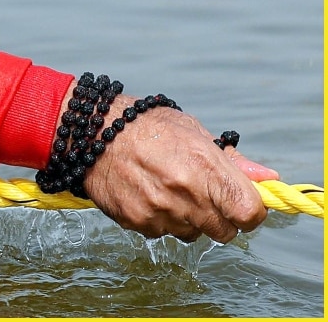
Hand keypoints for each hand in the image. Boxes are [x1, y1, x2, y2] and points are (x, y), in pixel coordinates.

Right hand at [77, 92, 277, 242]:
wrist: (93, 131)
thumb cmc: (146, 125)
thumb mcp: (192, 132)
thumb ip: (231, 160)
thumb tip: (268, 178)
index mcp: (205, 167)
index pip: (249, 213)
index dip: (250, 212)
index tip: (240, 204)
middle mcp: (186, 192)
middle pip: (224, 231)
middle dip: (219, 218)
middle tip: (201, 195)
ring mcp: (161, 211)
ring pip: (192, 234)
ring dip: (187, 219)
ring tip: (166, 189)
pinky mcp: (138, 222)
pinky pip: (162, 233)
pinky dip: (159, 219)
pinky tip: (146, 193)